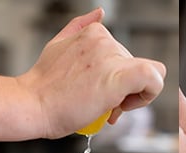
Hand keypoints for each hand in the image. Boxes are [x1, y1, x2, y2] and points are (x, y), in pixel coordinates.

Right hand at [16, 8, 165, 138]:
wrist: (32, 105)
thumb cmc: (46, 86)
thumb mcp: (59, 45)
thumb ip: (80, 28)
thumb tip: (99, 13)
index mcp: (95, 34)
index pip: (127, 54)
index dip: (123, 74)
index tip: (106, 90)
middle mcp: (105, 41)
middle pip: (138, 67)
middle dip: (126, 88)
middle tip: (105, 105)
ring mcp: (112, 57)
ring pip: (149, 75)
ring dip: (134, 95)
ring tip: (109, 106)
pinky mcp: (119, 77)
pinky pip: (154, 78)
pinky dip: (149, 94)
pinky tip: (126, 105)